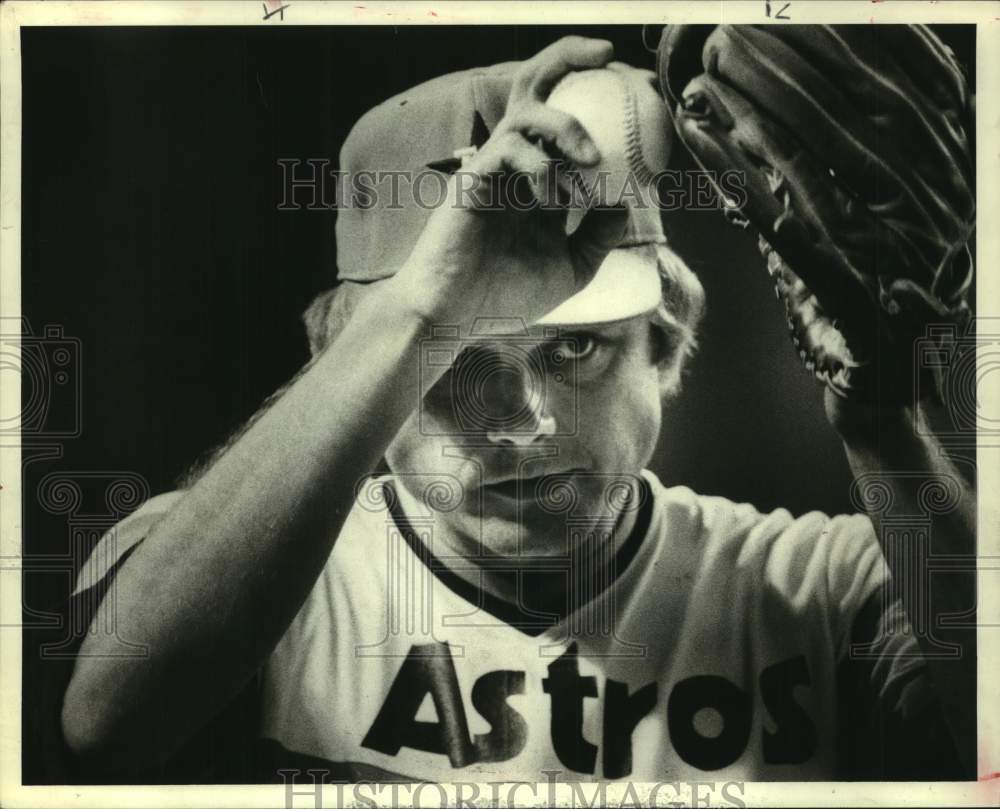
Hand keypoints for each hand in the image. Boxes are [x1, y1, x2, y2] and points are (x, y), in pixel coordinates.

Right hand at [389, 36, 629, 330]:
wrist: (457, 316)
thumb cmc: (505, 296)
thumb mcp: (571, 269)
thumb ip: (599, 236)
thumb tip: (623, 200)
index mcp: (539, 182)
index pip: (566, 126)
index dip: (599, 103)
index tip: (638, 95)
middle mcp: (516, 167)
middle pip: (536, 92)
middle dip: (567, 60)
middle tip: (607, 54)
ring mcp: (492, 170)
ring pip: (525, 113)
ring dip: (565, 127)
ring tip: (589, 160)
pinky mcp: (472, 179)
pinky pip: (507, 148)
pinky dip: (538, 165)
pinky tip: (550, 199)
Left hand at [658, 25, 974, 404]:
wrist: (900, 376)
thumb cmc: (881, 285)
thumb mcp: (881, 210)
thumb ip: (856, 157)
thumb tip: (805, 89)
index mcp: (945, 171)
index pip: (893, 85)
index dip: (837, 43)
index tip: (783, 13)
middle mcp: (926, 202)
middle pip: (845, 113)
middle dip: (780, 67)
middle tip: (726, 36)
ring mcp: (889, 248)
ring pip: (808, 161)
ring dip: (748, 113)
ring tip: (702, 78)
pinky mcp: (845, 290)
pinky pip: (779, 223)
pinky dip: (735, 176)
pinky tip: (698, 140)